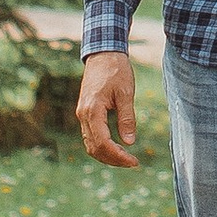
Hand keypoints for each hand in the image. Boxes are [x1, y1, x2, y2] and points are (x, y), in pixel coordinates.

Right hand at [76, 51, 140, 168]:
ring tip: (126, 158)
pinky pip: (90, 135)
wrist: (103, 53)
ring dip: (107, 155)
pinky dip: (102, 145)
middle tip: (132, 163)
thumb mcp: (126, 93)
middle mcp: (83, 115)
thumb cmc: (116, 70)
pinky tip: (116, 147)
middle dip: (113, 159)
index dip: (118, 156)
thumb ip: (127, 118)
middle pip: (94, 148)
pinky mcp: (85, 112)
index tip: (134, 162)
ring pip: (90, 144)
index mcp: (92, 111)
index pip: (103, 143)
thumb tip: (129, 142)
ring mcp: (82, 114)